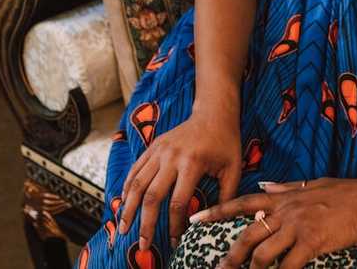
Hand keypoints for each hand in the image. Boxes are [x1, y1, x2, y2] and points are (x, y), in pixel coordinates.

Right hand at [117, 105, 240, 251]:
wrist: (213, 112)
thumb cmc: (226, 142)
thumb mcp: (233, 168)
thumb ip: (226, 195)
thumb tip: (216, 221)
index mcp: (192, 163)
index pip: (177, 202)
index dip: (174, 225)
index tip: (175, 241)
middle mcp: (171, 156)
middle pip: (151, 196)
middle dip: (145, 223)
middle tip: (142, 245)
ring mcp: (159, 150)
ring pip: (137, 183)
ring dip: (128, 208)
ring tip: (124, 228)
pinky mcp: (153, 146)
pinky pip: (135, 169)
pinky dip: (127, 188)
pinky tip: (124, 203)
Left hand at [189, 178, 356, 268]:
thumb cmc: (345, 193)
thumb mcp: (313, 184)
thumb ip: (287, 188)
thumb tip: (266, 187)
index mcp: (283, 197)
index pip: (242, 202)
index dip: (216, 211)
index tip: (194, 218)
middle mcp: (286, 211)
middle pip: (247, 235)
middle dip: (230, 257)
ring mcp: (297, 227)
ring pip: (262, 254)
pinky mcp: (311, 243)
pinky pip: (287, 266)